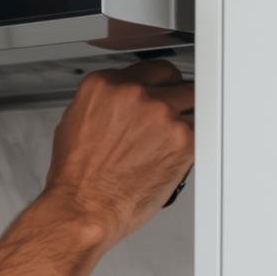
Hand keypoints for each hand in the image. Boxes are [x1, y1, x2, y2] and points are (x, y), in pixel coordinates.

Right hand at [44, 60, 194, 247]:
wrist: (84, 208)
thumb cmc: (77, 177)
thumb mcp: (74, 125)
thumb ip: (105, 104)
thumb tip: (124, 103)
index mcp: (103, 85)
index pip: (149, 68)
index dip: (156, 86)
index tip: (158, 96)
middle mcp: (132, 94)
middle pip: (175, 81)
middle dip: (172, 100)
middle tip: (164, 122)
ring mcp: (160, 114)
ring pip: (193, 104)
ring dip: (184, 121)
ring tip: (166, 144)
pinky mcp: (182, 138)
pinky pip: (202, 131)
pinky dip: (190, 144)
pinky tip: (172, 156)